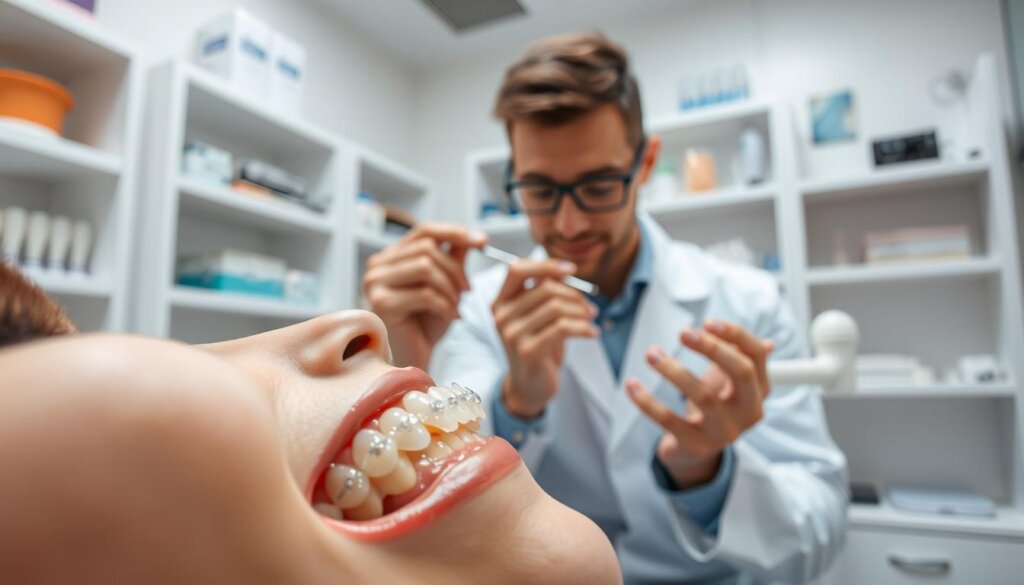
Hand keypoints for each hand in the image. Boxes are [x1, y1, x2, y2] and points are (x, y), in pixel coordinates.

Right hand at [363, 223, 486, 368]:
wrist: (413, 359)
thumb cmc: (427, 324)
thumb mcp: (446, 285)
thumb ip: (455, 259)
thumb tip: (474, 238)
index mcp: (391, 257)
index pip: (424, 231)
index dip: (455, 232)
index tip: (483, 242)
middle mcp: (377, 266)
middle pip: (427, 249)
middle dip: (456, 269)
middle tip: (468, 291)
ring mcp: (375, 283)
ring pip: (426, 268)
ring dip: (451, 289)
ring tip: (458, 306)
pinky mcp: (381, 303)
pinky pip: (424, 294)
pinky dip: (445, 305)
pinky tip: (452, 317)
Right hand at [492, 259, 599, 418]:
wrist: (530, 386)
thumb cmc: (537, 346)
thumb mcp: (537, 316)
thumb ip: (544, 292)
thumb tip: (565, 270)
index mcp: (500, 302)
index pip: (517, 270)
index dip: (546, 265)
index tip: (571, 270)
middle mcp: (501, 316)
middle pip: (545, 288)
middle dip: (575, 295)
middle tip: (590, 308)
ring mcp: (512, 334)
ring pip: (556, 307)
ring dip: (581, 312)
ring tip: (591, 320)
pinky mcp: (528, 351)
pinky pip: (563, 328)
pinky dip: (584, 327)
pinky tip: (592, 333)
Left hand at [625, 319, 773, 488]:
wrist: (694, 449)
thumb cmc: (714, 404)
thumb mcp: (728, 381)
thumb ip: (741, 358)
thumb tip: (768, 344)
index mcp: (759, 391)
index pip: (757, 356)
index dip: (735, 335)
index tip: (706, 322)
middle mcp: (748, 412)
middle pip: (741, 373)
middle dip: (712, 348)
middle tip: (682, 332)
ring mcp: (724, 432)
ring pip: (703, 396)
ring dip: (674, 370)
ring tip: (651, 354)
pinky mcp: (695, 445)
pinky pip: (669, 420)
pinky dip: (647, 401)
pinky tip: (631, 384)